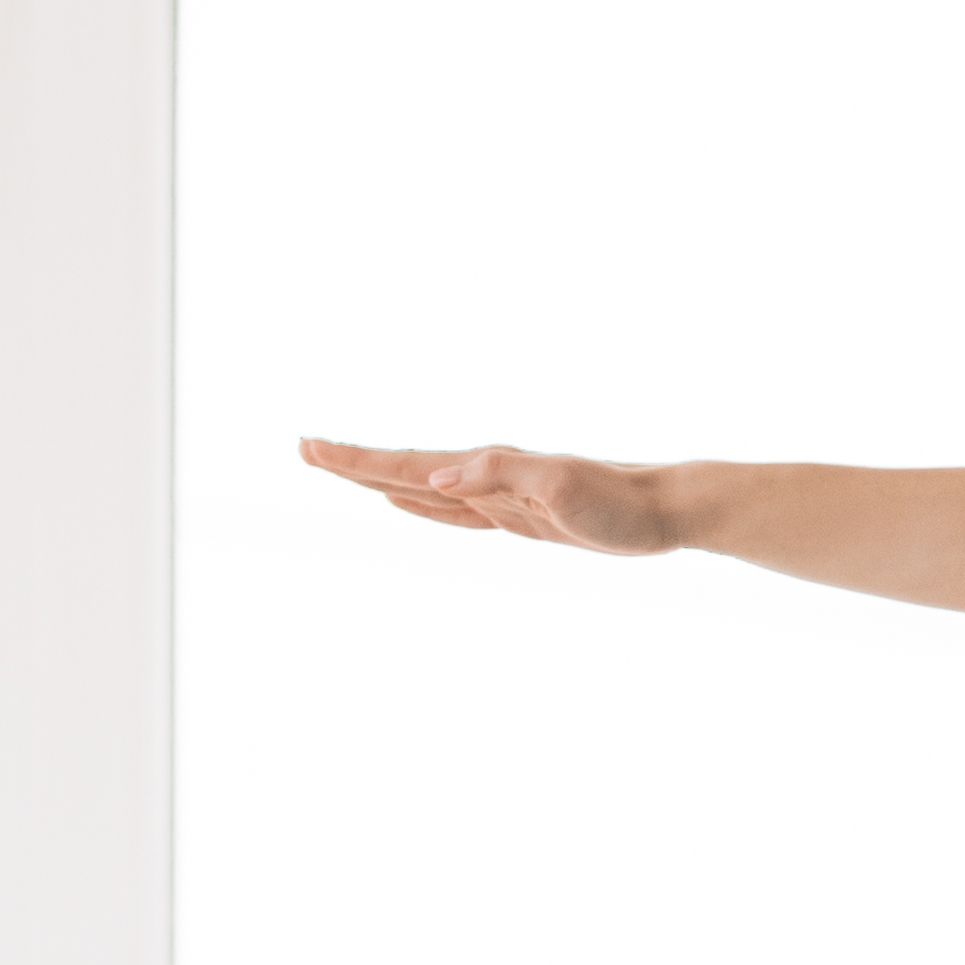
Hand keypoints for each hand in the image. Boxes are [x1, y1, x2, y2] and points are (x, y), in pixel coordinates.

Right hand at [297, 435, 683, 556]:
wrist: (661, 509)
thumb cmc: (616, 501)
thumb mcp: (560, 486)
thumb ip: (501, 475)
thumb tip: (439, 478)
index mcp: (484, 469)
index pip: (405, 463)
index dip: (356, 461)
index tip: (311, 448)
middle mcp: (484, 477)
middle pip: (403, 469)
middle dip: (353, 464)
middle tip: (304, 449)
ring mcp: (498, 497)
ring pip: (422, 487)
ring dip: (379, 479)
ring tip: (340, 469)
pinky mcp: (517, 516)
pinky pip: (454, 509)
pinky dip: (423, 503)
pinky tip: (410, 498)